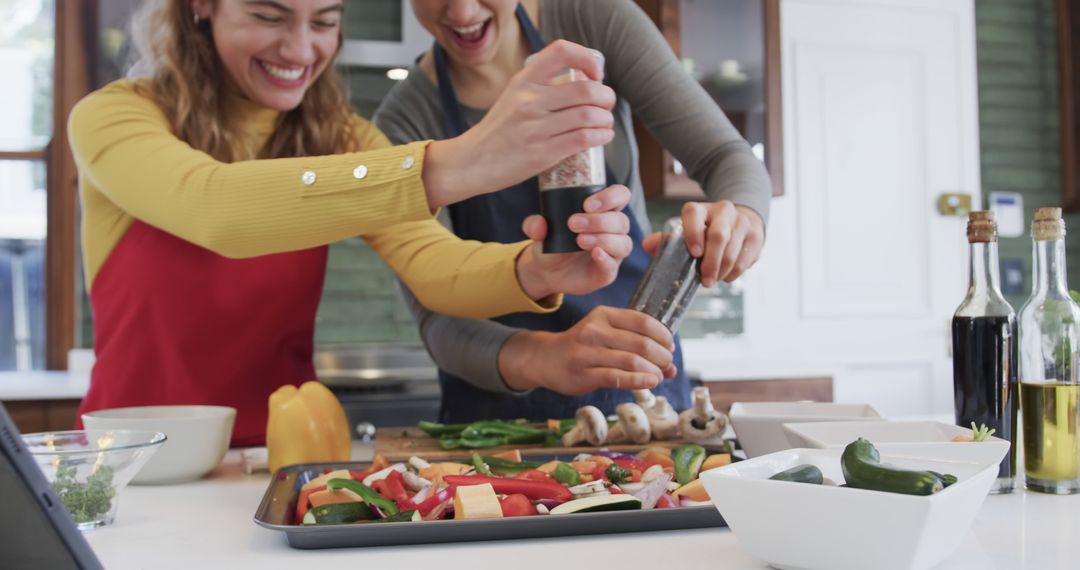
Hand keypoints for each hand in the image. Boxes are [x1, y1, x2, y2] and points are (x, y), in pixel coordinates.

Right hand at [423, 40, 615, 206]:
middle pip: (586, 89)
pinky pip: (582, 139)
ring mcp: (535, 128)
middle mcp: (529, 100)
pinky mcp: (541, 153)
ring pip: (589, 115)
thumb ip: (541, 88)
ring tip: (605, 124)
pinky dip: (601, 136)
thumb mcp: (513, 97)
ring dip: (606, 119)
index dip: (587, 59)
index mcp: (523, 81)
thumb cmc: (498, 131)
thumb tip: (583, 82)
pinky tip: (603, 137)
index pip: (561, 51)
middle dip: (606, 97)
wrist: (471, 162)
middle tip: (606, 105)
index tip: (595, 74)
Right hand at [499, 306, 676, 393]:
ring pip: (632, 361)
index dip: (663, 335)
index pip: (643, 321)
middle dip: (661, 356)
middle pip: (641, 342)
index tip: (670, 347)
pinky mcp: (583, 373)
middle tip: (667, 365)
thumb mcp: (606, 335)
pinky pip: (617, 377)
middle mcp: (595, 330)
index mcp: (604, 315)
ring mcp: (587, 352)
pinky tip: (650, 383)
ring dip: (653, 371)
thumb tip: (672, 367)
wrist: (546, 358)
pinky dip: (639, 381)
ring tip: (659, 376)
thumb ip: (636, 346)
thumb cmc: (584, 347)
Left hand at [516, 185, 632, 298]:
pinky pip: (613, 265)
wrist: (547, 271)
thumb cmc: (552, 242)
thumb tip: (540, 223)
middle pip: (621, 220)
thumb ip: (535, 224)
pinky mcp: (608, 272)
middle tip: (573, 224)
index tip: (587, 204)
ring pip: (622, 243)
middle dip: (598, 220)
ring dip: (602, 238)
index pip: (620, 196)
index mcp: (603, 211)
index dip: (610, 197)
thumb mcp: (540, 231)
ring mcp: (613, 252)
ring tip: (579, 240)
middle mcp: (613, 230)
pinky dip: (605, 259)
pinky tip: (595, 253)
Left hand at [643, 201, 764, 286]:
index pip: (693, 213)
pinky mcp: (755, 235)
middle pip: (718, 236)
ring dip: (722, 270)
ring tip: (712, 280)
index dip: (693, 233)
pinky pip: (745, 259)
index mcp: (700, 209)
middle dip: (711, 262)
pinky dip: (734, 272)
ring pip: (732, 250)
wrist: (738, 221)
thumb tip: (646, 245)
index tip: (694, 254)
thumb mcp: (685, 232)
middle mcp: (723, 210)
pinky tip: (726, 276)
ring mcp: (741, 221)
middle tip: (705, 281)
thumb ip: (666, 240)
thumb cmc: (704, 232)